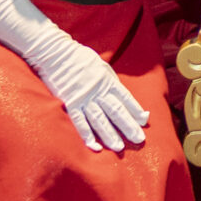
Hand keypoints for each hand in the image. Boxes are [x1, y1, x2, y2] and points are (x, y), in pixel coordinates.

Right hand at [35, 47, 153, 153]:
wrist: (56, 53)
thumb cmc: (79, 58)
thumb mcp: (100, 65)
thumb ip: (110, 80)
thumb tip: (120, 95)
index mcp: (107, 80)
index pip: (125, 98)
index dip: (135, 110)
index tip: (144, 121)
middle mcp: (98, 91)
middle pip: (116, 111)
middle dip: (128, 126)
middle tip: (139, 139)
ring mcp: (84, 98)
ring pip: (100, 119)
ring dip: (110, 134)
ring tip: (119, 147)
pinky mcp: (70, 102)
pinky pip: (79, 121)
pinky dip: (87, 135)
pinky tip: (94, 146)